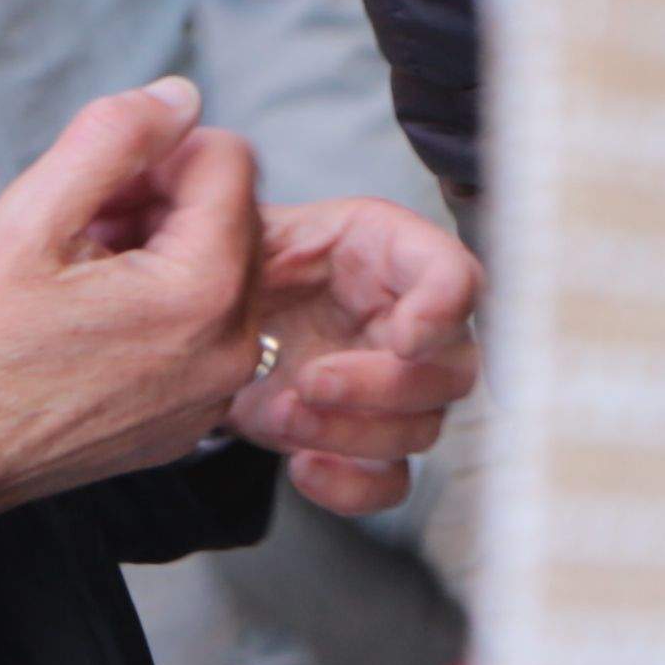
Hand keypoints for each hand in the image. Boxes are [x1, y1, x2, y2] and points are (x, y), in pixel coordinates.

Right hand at [0, 78, 263, 521]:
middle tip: (81, 228)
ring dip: (160, 252)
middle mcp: (231, 349)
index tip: (95, 190)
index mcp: (202, 292)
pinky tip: (93, 321)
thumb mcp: (28, 217)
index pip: (229, 161)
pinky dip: (161, 309)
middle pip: (232, 216)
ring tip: (80, 275)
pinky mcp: (191, 421)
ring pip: (221, 272)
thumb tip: (182, 98)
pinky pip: (205, 333)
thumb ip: (114, 137)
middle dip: (162, 201)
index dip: (157, 153)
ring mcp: (214, 394)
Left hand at [227, 196, 485, 517]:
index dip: (444, 310)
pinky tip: (303, 466)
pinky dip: (351, 487)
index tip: (403, 336)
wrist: (206, 324)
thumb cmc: (235, 266)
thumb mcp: (239, 223)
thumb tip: (226, 178)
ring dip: (354, 433)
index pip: (458, 276)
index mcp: (390, 253)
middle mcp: (410, 321)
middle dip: (385, 385)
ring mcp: (394, 388)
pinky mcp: (365, 443)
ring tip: (284, 414)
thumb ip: (243, 211)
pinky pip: (390, 483)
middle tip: (311, 380)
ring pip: (423, 429)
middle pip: (455, 369)